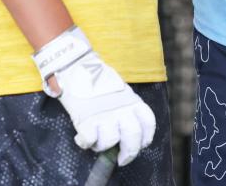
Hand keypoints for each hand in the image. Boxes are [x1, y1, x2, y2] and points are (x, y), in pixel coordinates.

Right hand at [32, 26, 155, 165]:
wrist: (77, 66)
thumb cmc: (97, 81)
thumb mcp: (119, 91)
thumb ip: (124, 108)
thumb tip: (124, 134)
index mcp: (131, 100)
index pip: (147, 121)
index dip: (147, 137)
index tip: (142, 145)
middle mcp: (120, 108)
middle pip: (132, 136)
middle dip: (129, 153)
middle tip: (123, 160)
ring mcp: (104, 113)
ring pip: (110, 141)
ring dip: (101, 146)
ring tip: (95, 139)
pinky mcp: (86, 118)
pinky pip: (89, 140)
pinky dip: (85, 143)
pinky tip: (82, 138)